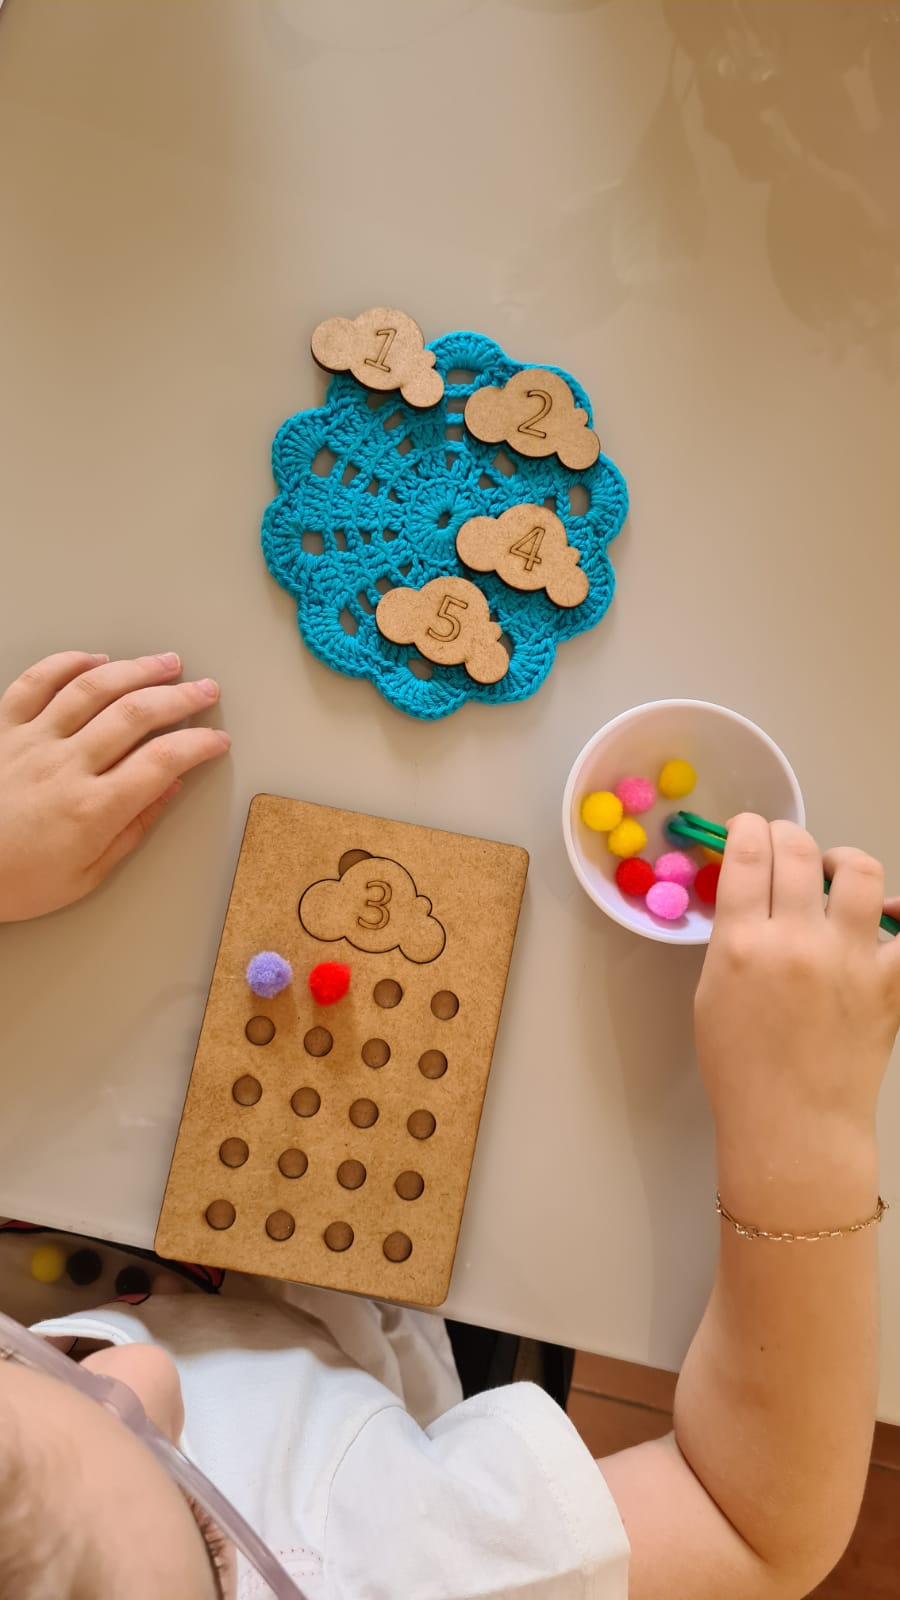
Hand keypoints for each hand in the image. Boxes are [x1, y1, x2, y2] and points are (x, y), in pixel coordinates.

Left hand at [0, 650, 229, 920]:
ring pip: (93, 688)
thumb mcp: (84, 875)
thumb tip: (167, 788)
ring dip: (136, 669)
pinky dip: (70, 662)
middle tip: (205, 690)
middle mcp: (64, 765)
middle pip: (135, 714)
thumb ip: (132, 828)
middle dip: (180, 698)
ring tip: (166, 663)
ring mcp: (30, 740)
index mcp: (91, 809)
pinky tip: (96, 659)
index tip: (217, 739)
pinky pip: (37, 681)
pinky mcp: (1, 727)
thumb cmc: (13, 882)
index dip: (198, 744)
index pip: (162, 761)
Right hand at [695, 815, 899, 1146]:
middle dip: (785, 835)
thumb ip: (733, 937)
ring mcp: (851, 959)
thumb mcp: (712, 992)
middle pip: (797, 850)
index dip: (747, 829)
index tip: (748, 829)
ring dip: (843, 860)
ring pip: (860, 871)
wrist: (793, 1126)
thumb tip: (752, 894)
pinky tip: (891, 914)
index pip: (746, 854)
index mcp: (742, 944)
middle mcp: (797, 941)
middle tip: (782, 845)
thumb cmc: (740, 1069)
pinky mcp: (891, 983)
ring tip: (836, 874)